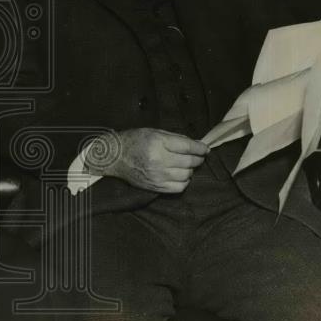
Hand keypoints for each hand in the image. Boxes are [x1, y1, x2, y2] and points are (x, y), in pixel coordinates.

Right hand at [86, 128, 208, 193]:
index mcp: (158, 143)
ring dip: (190, 170)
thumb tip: (195, 145)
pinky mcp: (156, 187)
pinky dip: (184, 181)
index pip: (188, 147)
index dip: (200, 148)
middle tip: (198, 156)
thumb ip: (175, 138)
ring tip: (185, 165)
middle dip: (198, 158)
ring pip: (187, 175)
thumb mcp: (154, 132)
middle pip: (190, 161)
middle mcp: (159, 160)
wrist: (115, 157)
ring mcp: (157, 175)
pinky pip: (179, 187)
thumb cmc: (134, 141)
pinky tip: (180, 175)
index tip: (205, 148)